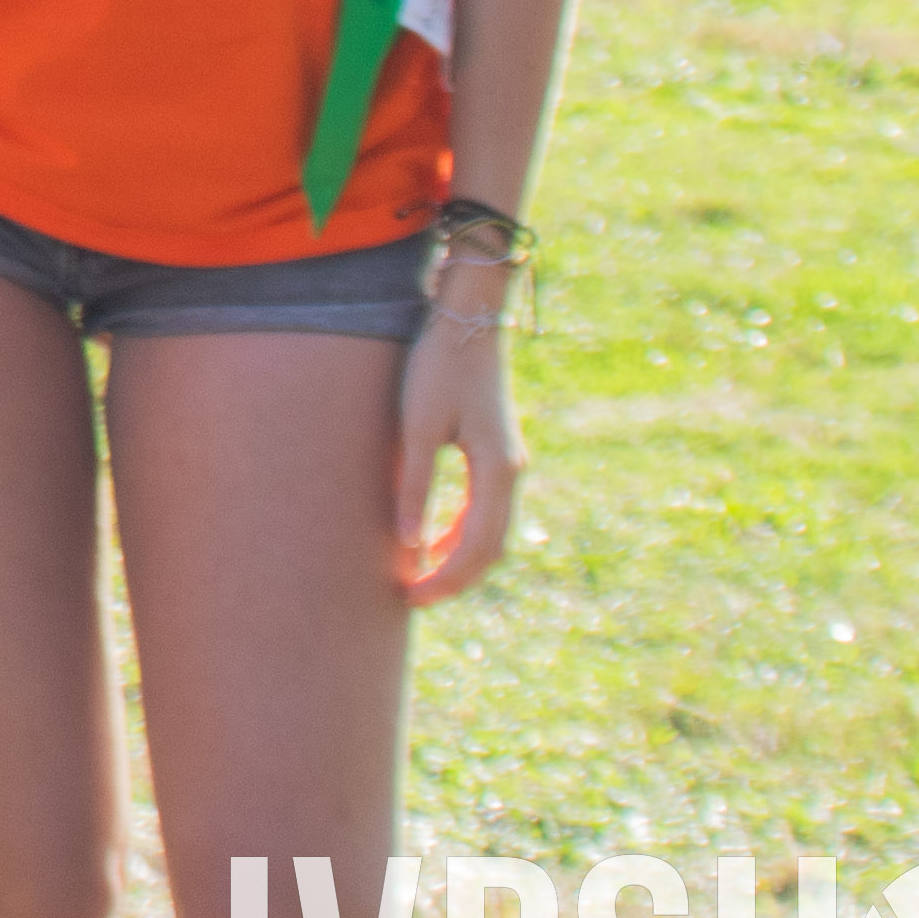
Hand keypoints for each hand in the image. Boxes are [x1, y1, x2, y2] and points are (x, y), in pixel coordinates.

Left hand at [396, 277, 524, 602]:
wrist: (468, 320)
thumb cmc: (438, 366)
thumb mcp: (418, 424)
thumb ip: (414, 484)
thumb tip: (407, 544)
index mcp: (497, 471)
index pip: (476, 547)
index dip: (445, 579)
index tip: (411, 597)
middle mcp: (511, 473)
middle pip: (490, 548)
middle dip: (453, 578)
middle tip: (411, 598)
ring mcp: (508, 462)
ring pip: (491, 532)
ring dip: (459, 559)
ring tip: (419, 577)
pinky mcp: (496, 451)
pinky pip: (485, 510)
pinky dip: (462, 534)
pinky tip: (433, 540)